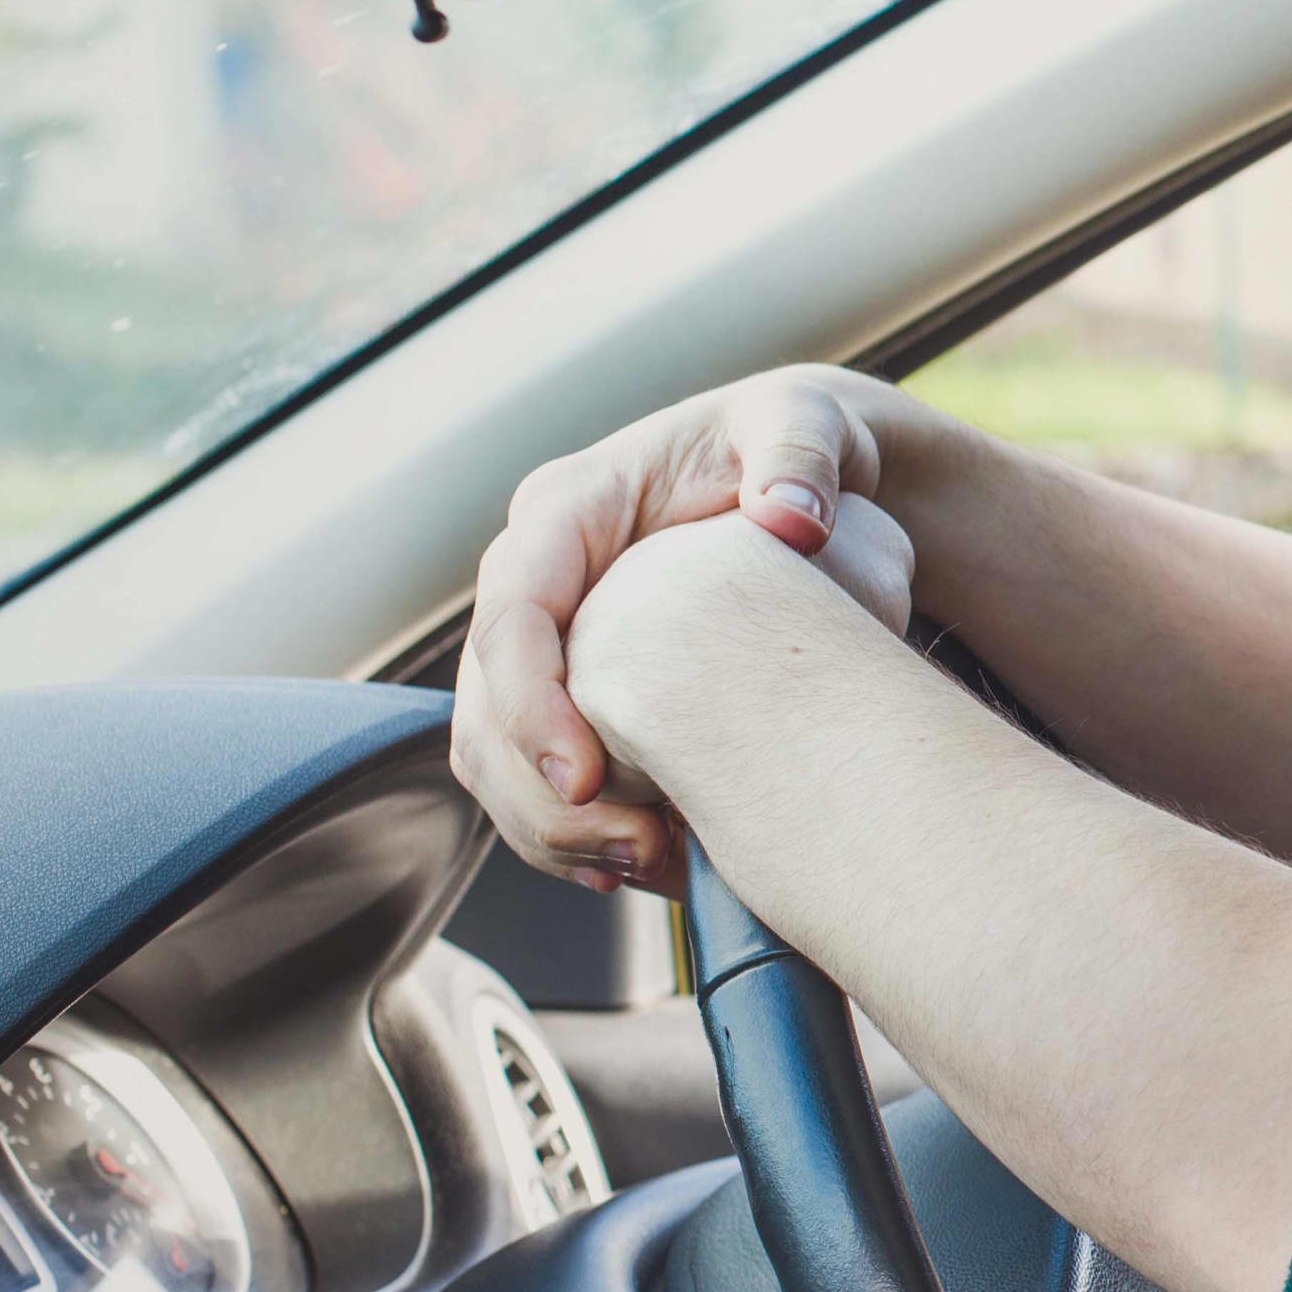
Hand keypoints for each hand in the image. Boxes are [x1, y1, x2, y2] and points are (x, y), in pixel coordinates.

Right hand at [454, 368, 909, 891]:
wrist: (805, 477)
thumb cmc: (793, 442)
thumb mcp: (802, 422)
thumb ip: (798, 456)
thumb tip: (790, 519)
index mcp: (568, 508)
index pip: (514, 612)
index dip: (530, 703)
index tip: (585, 780)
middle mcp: (537, 573)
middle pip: (485, 699)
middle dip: (541, 792)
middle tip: (632, 852)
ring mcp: (548, 633)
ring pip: (496, 750)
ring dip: (553, 826)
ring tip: (644, 869)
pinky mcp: (571, 683)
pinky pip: (537, 769)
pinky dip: (576, 828)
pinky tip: (644, 866)